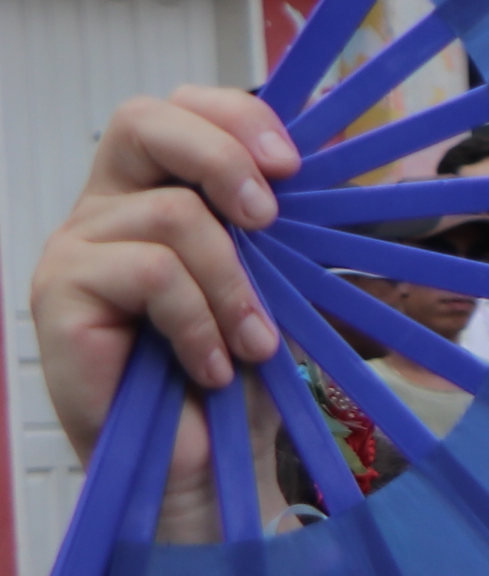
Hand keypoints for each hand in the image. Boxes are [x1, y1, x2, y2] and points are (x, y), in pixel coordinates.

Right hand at [30, 89, 302, 541]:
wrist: (199, 467)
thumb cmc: (232, 379)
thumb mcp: (274, 289)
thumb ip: (284, 232)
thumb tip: (342, 178)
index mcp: (148, 192)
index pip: (175, 108)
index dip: (233, 117)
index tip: (295, 164)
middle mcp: (102, 209)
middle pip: (143, 119)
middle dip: (223, 157)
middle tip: (271, 219)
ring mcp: (73, 248)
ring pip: (171, 215)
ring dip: (234, 285)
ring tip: (252, 344)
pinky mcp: (58, 292)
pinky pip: (151, 274)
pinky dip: (200, 323)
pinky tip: (211, 367)